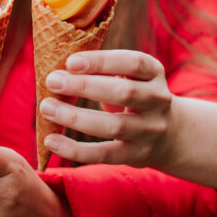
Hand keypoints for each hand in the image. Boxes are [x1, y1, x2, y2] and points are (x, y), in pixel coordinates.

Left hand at [39, 50, 174, 168]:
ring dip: (76, 117)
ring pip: (114, 126)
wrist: (170, 134)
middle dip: (84, 86)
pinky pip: (104, 154)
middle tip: (52, 81)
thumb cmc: (134, 95)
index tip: (70, 62)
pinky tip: (51, 141)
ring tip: (47, 108)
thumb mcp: (129, 76)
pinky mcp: (138, 155)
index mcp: (154, 73)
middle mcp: (158, 100)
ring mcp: (150, 130)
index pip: (133, 63)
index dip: (102, 61)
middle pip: (124, 93)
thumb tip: (58, 69)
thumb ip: (102, 69)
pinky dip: (75, 149)